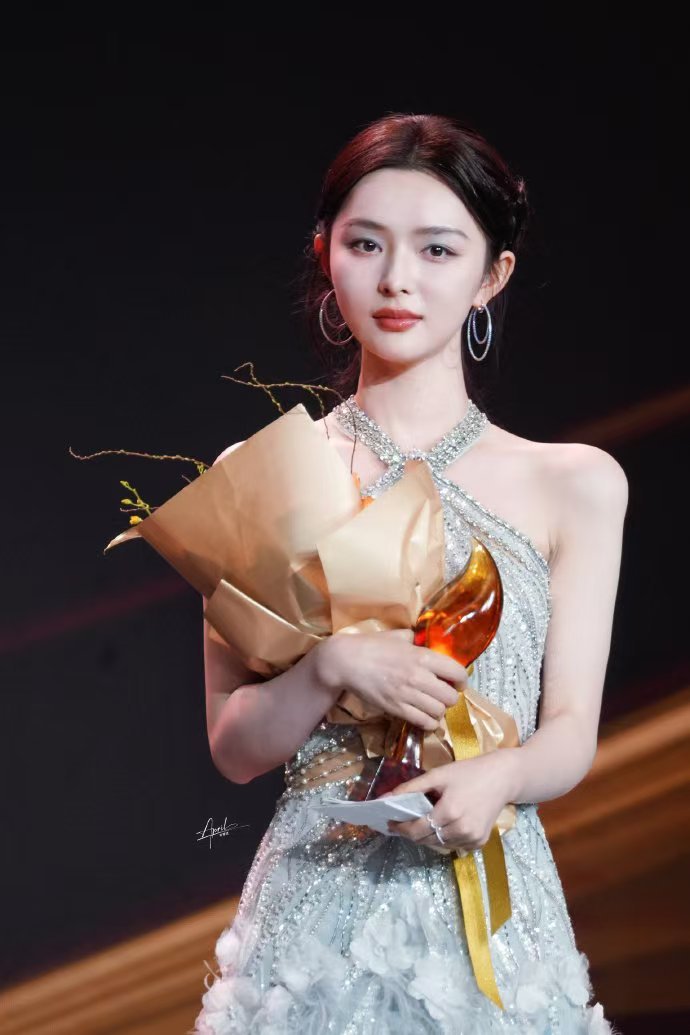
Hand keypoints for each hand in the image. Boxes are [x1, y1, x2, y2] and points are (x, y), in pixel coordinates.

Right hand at [316, 628, 467, 730]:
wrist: (346, 661)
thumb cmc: (371, 645)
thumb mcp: (398, 636)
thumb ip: (416, 640)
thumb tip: (427, 641)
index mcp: (422, 656)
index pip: (457, 672)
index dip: (462, 679)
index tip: (458, 682)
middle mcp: (418, 677)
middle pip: (451, 697)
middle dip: (451, 697)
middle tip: (443, 694)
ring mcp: (407, 695)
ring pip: (439, 712)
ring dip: (439, 710)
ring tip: (433, 705)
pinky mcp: (396, 709)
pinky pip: (423, 722)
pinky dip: (429, 722)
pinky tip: (425, 716)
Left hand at [381, 751, 517, 854]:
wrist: (503, 778)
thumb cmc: (469, 773)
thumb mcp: (438, 775)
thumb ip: (411, 787)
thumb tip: (385, 797)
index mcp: (449, 811)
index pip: (416, 829)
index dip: (400, 827)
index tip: (389, 822)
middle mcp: (461, 829)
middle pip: (426, 839)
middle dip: (411, 832)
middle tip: (402, 821)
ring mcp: (472, 838)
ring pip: (439, 844)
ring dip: (427, 836)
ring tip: (422, 820)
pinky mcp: (479, 842)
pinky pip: (453, 845)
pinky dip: (444, 838)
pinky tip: (443, 824)